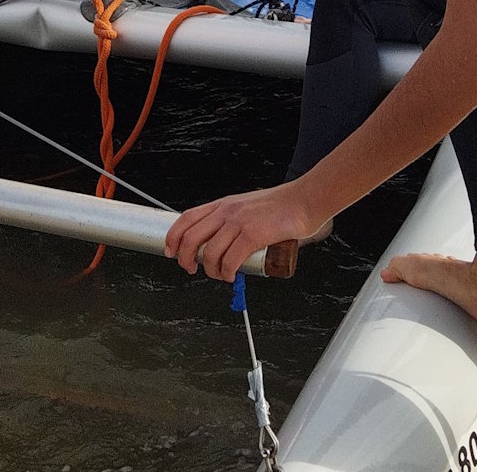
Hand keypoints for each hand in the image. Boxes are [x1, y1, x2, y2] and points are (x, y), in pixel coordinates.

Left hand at [164, 181, 320, 280]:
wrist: (305, 200)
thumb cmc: (283, 205)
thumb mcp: (248, 206)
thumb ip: (234, 220)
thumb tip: (224, 243)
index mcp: (225, 203)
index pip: (187, 218)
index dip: (173, 237)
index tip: (170, 251)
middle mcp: (228, 211)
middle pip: (192, 237)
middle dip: (186, 259)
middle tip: (191, 270)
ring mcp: (240, 222)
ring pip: (210, 253)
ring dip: (211, 271)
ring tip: (221, 275)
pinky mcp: (254, 234)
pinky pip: (231, 260)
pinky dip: (227, 273)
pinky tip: (233, 275)